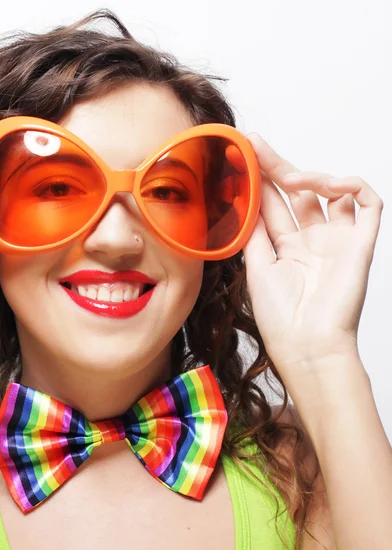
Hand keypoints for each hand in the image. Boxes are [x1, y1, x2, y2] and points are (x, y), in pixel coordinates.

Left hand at [242, 133, 382, 371]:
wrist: (307, 344)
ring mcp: (337, 240)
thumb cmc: (280, 316)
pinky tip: (332, 185)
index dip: (258, 180)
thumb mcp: (257, 267)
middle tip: (255, 143)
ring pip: (331, 192)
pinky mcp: (361, 243)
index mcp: (285, 247)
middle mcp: (311, 240)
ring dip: (310, 177)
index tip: (240, 157)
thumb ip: (253, 233)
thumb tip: (240, 201)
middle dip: (276, 167)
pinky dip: (353, 187)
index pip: (271, 204)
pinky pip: (369, 204)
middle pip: (296, 193)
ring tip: (289, 178)